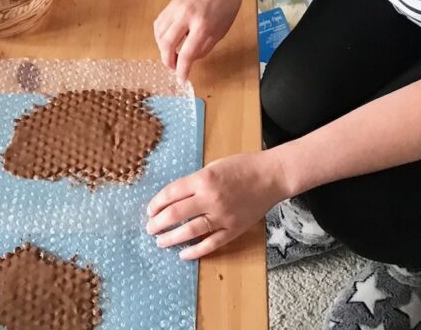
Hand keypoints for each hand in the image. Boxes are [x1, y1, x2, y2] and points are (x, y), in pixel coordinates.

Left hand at [145, 151, 286, 259]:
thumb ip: (195, 182)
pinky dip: (196, 251)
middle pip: (175, 214)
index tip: (150, 210)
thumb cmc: (242, 166)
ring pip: (190, 231)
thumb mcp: (213, 166)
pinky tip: (183, 254)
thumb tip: (175, 197)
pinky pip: (212, 243)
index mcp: (203, 179)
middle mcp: (210, 199)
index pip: (170, 194)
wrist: (271, 176)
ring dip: (171, 238)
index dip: (156, 203)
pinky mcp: (234, 229)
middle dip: (158, 223)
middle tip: (150, 228)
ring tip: (160, 241)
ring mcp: (222, 216)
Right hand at [153, 0, 243, 82]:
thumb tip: (188, 60)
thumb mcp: (220, 32)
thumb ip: (203, 48)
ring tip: (171, 55)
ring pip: (159, 34)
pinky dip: (160, 36)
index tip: (182, 79)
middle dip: (168, 61)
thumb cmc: (226, 7)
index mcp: (203, 25)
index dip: (182, 70)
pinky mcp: (171, 4)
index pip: (187, 53)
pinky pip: (159, 23)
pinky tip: (167, 40)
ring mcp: (176, 8)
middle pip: (167, 44)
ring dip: (162, 49)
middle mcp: (186, 16)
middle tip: (174, 68)